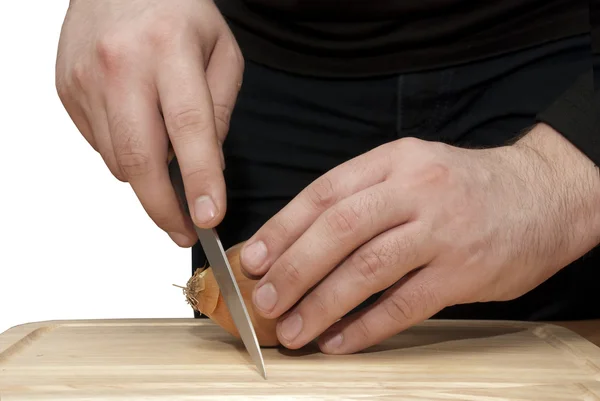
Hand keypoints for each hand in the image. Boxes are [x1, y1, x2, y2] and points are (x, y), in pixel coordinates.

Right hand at [55, 0, 243, 245]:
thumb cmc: (178, 13)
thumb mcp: (222, 53)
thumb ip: (220, 110)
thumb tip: (209, 167)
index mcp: (168, 47)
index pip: (188, 127)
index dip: (200, 179)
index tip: (210, 217)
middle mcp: (121, 64)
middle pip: (140, 158)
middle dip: (164, 208)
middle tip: (185, 231)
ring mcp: (86, 79)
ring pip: (118, 160)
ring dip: (147, 176)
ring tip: (167, 160)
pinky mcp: (67, 91)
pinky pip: (101, 145)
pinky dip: (125, 151)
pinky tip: (138, 126)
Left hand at [239, 123, 599, 353]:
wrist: (542, 195)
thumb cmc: (462, 187)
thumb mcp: (411, 170)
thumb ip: (361, 198)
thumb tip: (300, 242)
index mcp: (393, 161)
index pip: (325, 192)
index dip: (283, 228)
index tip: (253, 258)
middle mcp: (415, 190)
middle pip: (340, 228)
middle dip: (294, 267)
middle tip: (265, 299)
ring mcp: (442, 230)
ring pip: (368, 268)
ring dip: (322, 304)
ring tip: (292, 329)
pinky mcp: (464, 272)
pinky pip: (405, 304)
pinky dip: (366, 326)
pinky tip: (339, 341)